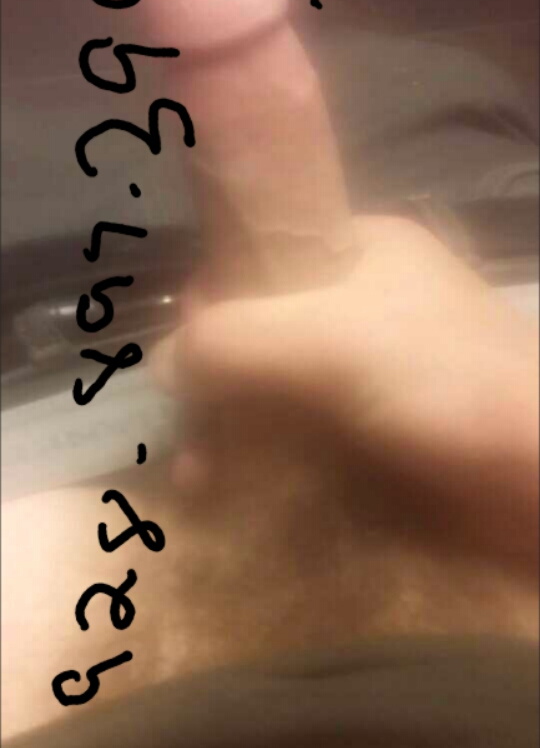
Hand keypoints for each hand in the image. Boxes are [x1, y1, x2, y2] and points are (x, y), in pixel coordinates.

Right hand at [147, 0, 537, 580]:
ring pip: (273, 394)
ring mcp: (366, 378)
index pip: (260, 255)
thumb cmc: (445, 382)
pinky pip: (295, 443)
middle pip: (258, 333)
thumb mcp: (331, 339)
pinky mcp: (371, 439)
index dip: (214, 298)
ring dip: (227, 434)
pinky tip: (227, 497)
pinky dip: (259, 467)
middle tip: (186, 433)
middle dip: (213, 384)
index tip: (185, 352)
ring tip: (198, 480)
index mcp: (360, 251)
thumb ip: (234, 341)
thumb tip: (163, 362)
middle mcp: (359, 307)